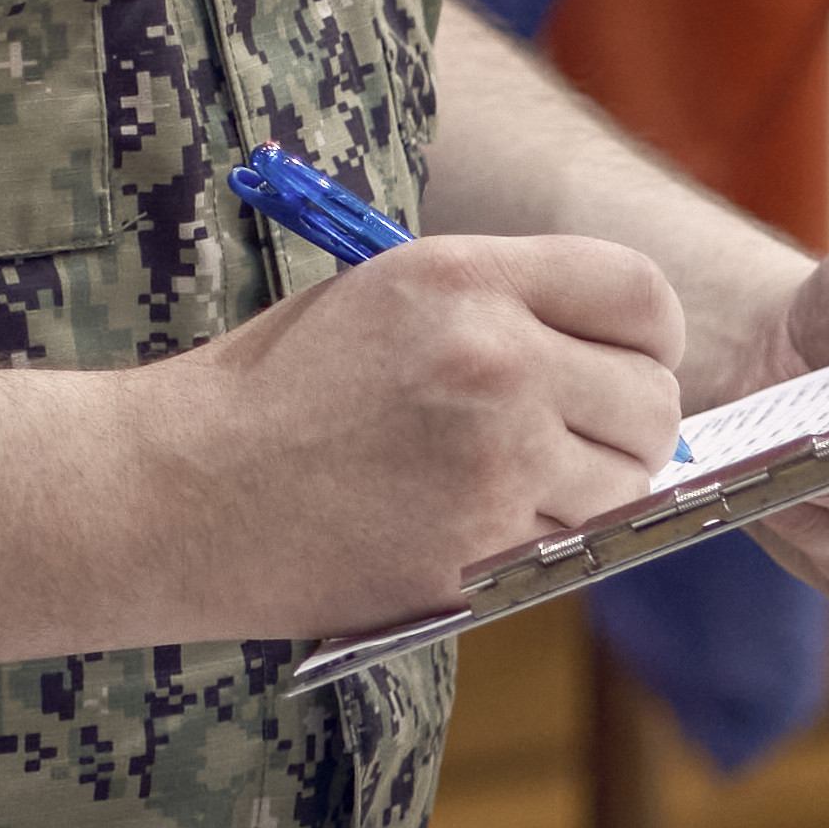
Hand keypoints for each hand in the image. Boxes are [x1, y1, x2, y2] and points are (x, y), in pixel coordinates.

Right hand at [124, 236, 693, 637]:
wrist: (174, 491)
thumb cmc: (277, 391)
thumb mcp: (391, 298)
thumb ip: (507, 307)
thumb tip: (620, 353)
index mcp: (468, 277)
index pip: (640, 294)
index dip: (649, 337)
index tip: (625, 363)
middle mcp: (496, 360)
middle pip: (654, 399)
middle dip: (627, 424)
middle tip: (571, 439)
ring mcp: (495, 461)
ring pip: (629, 483)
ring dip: (592, 492)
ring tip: (511, 484)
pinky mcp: (481, 550)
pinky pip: (573, 546)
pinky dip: (543, 544)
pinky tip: (471, 527)